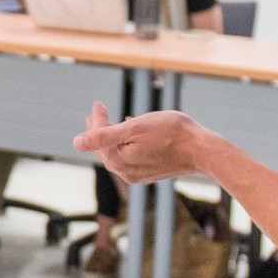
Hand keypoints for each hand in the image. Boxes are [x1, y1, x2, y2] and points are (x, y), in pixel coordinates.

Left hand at [74, 102, 209, 184]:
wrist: (201, 150)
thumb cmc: (170, 134)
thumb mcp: (135, 128)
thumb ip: (103, 135)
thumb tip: (76, 142)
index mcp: (118, 161)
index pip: (98, 139)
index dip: (96, 119)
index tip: (98, 103)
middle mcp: (126, 172)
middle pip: (106, 149)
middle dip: (100, 130)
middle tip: (97, 113)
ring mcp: (139, 174)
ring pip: (119, 153)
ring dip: (113, 137)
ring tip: (111, 122)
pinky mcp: (151, 173)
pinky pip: (131, 157)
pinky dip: (127, 144)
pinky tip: (132, 135)